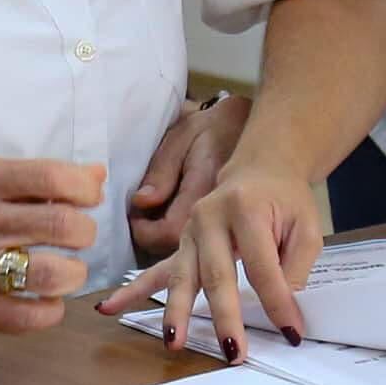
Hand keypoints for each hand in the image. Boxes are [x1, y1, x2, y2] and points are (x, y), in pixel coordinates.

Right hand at [0, 159, 102, 335]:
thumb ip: (32, 180)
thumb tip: (94, 176)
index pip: (52, 177)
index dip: (84, 189)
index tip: (86, 200)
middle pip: (63, 223)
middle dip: (85, 232)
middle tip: (76, 238)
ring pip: (55, 272)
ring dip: (74, 274)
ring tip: (65, 272)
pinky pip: (35, 315)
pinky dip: (51, 309)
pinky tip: (44, 300)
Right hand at [98, 155, 320, 361]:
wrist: (261, 168)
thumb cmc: (285, 200)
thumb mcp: (307, 228)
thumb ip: (296, 267)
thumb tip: (284, 311)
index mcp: (246, 210)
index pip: (263, 267)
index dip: (278, 302)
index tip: (291, 332)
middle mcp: (211, 219)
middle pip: (217, 276)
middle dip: (225, 318)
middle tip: (234, 353)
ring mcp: (190, 232)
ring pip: (181, 277)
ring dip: (176, 312)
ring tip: (174, 342)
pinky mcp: (180, 245)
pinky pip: (156, 271)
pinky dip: (132, 291)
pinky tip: (107, 307)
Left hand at [128, 96, 250, 255]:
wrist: (251, 126)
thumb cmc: (214, 128)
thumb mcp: (183, 136)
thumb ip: (162, 170)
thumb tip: (142, 201)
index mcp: (205, 192)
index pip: (168, 232)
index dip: (143, 230)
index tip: (134, 214)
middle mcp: (221, 217)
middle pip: (182, 256)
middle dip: (154, 242)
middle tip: (143, 219)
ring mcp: (231, 228)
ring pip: (195, 258)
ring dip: (168, 247)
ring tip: (157, 220)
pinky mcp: (234, 232)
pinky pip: (206, 251)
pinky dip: (185, 247)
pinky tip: (175, 226)